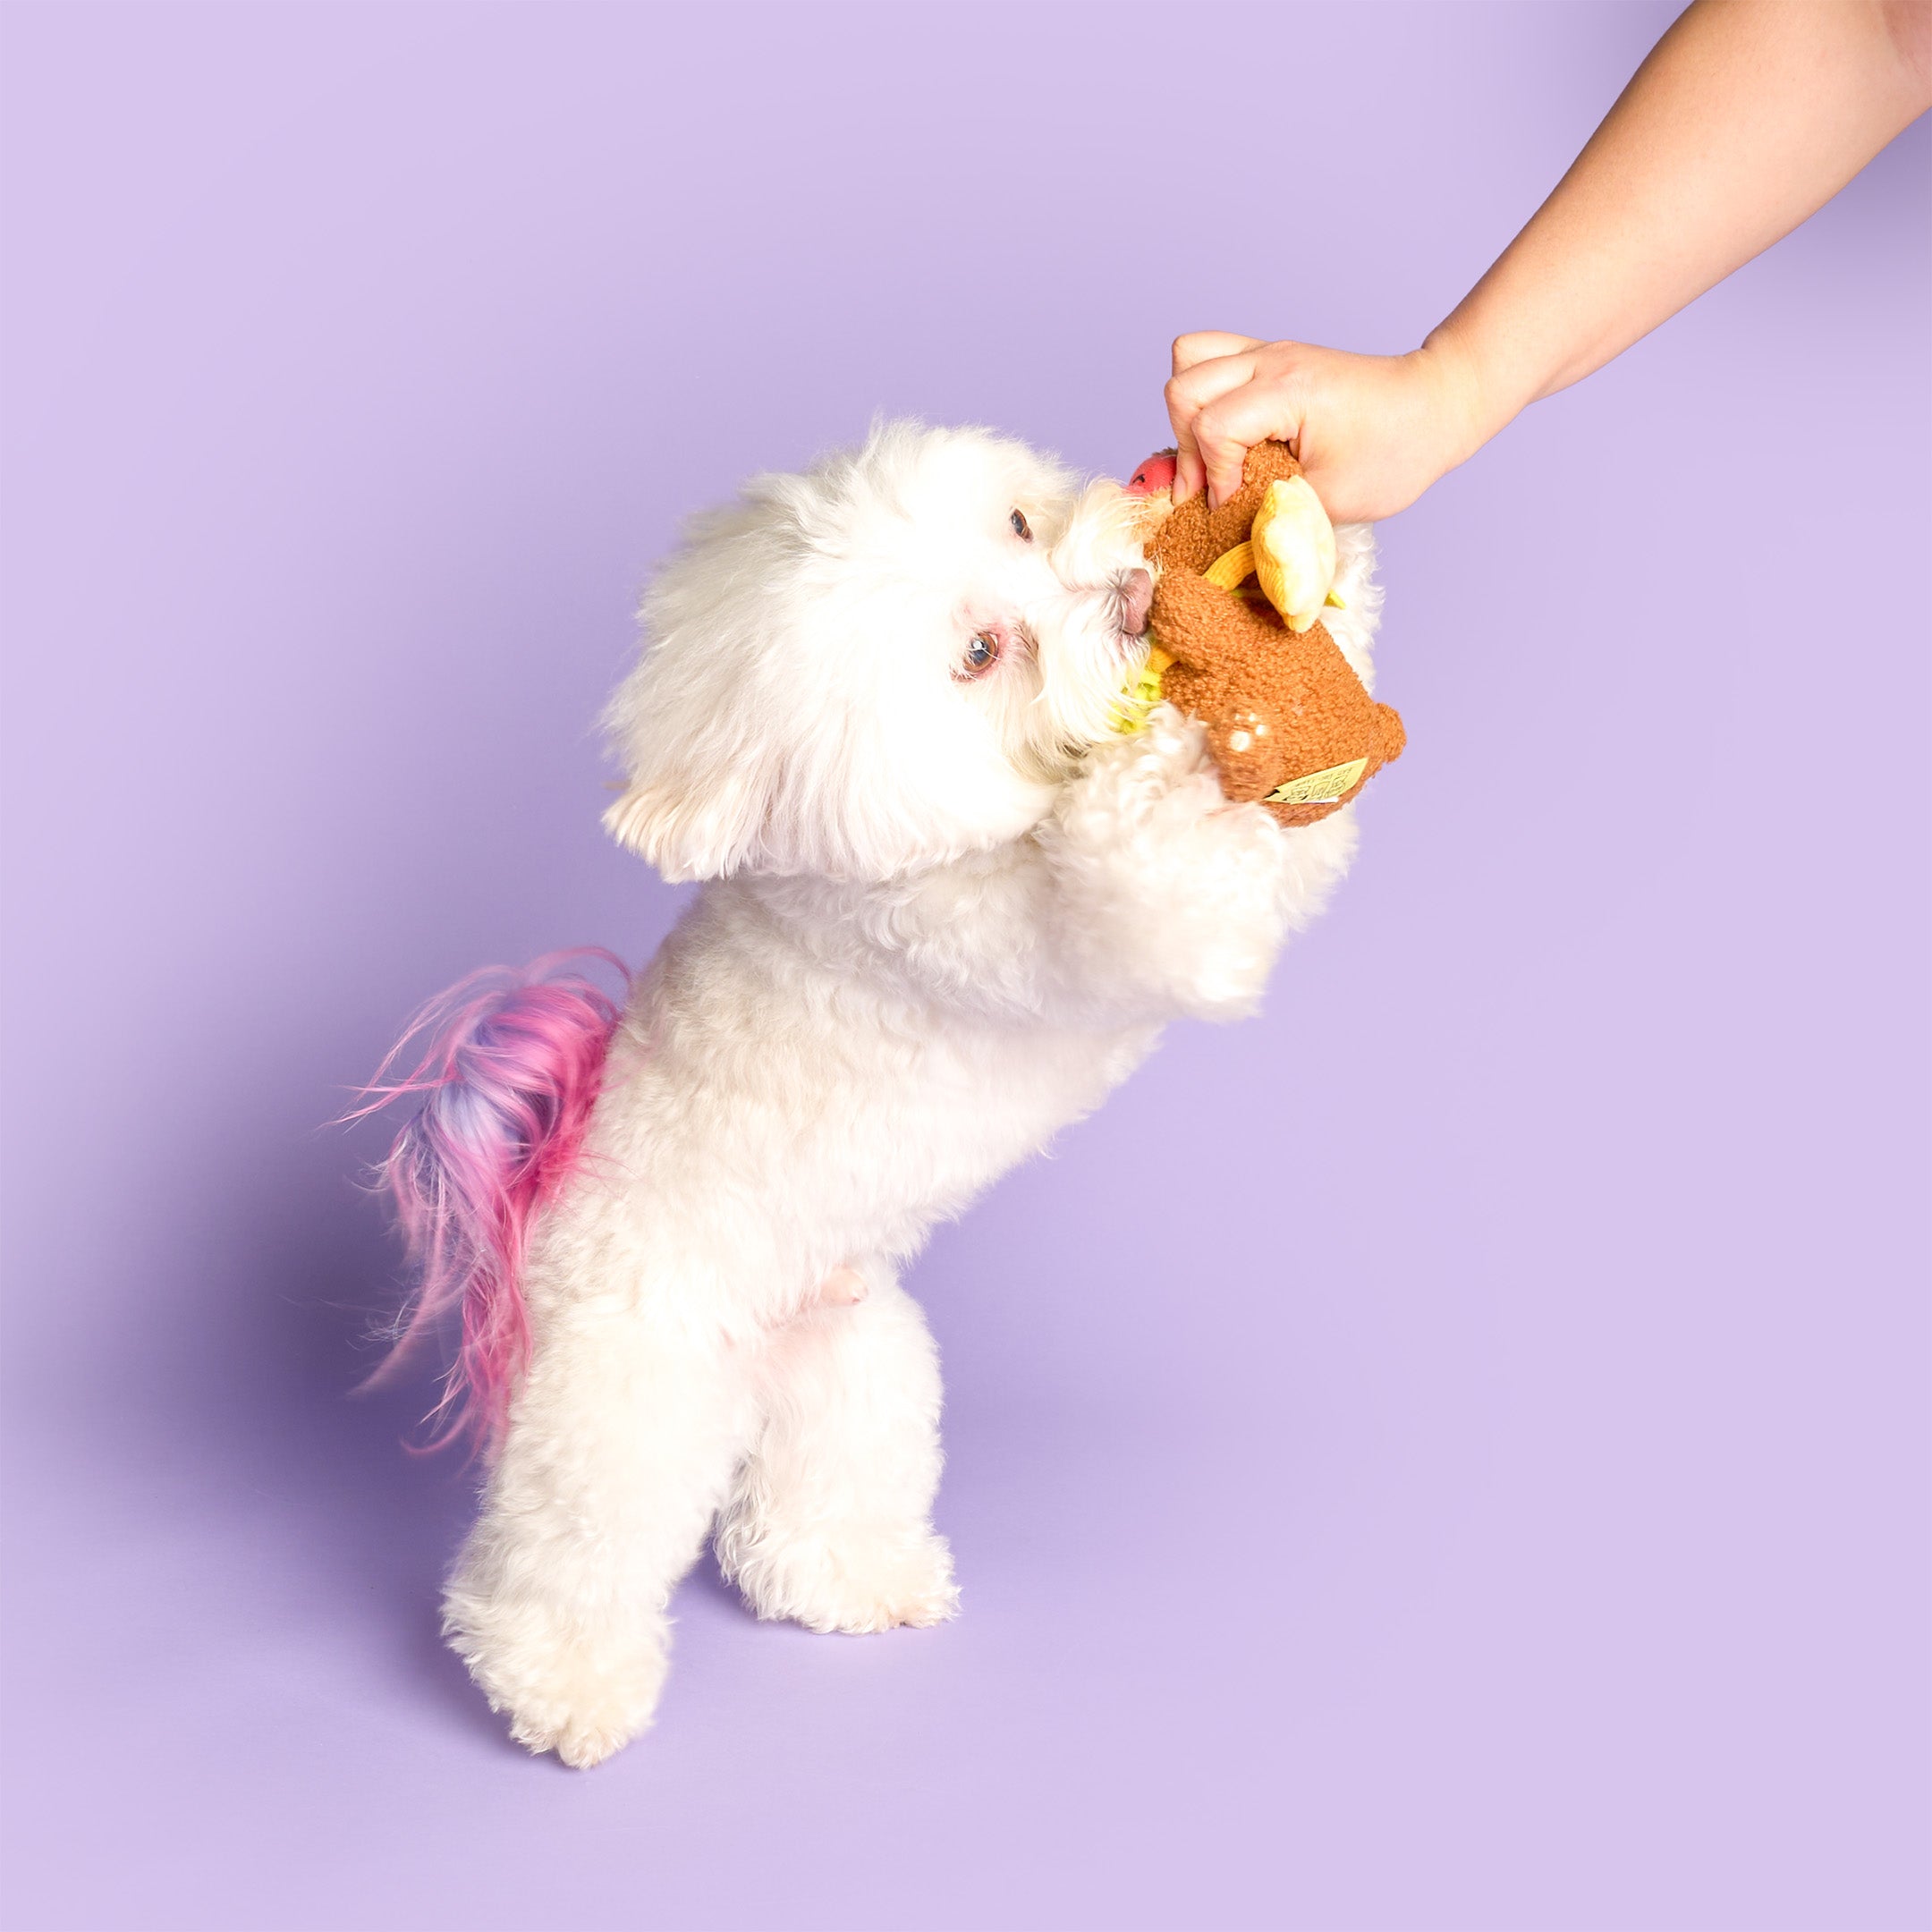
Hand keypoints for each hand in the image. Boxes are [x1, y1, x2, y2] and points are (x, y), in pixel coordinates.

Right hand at [1163, 330, 1487, 522]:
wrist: (1436, 406)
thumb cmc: (1396, 451)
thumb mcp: (1333, 500)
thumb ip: (1271, 511)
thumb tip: (1226, 532)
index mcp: (1288, 390)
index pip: (1212, 428)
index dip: (1215, 477)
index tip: (1236, 505)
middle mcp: (1271, 360)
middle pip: (1183, 388)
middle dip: (1187, 446)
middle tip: (1214, 485)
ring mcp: (1270, 351)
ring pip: (1188, 359)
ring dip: (1188, 412)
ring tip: (1211, 452)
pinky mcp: (1273, 356)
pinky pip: (1210, 356)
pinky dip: (1204, 395)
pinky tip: (1225, 432)